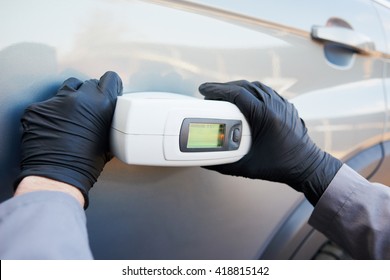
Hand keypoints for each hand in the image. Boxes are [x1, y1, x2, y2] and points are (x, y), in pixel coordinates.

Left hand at [16, 71, 122, 207]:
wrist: (57, 177)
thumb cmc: (85, 165)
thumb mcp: (109, 141)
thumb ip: (109, 121)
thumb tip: (108, 117)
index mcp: (101, 104)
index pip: (109, 78)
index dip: (110, 85)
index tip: (108, 90)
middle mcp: (79, 98)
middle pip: (87, 83)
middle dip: (90, 95)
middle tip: (88, 111)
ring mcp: (55, 102)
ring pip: (66, 90)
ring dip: (70, 100)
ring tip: (70, 118)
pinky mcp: (37, 109)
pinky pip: (47, 105)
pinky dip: (51, 114)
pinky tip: (54, 128)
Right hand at [199, 80, 341, 204]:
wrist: (307, 167)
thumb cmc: (280, 167)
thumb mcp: (247, 168)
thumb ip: (223, 165)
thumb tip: (206, 162)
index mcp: (265, 116)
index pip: (237, 94)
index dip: (217, 90)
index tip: (204, 90)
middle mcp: (275, 106)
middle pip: (245, 86)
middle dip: (225, 87)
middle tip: (210, 93)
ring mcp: (282, 105)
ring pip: (257, 86)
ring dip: (238, 88)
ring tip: (225, 95)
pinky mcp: (287, 107)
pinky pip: (267, 92)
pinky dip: (252, 92)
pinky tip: (245, 100)